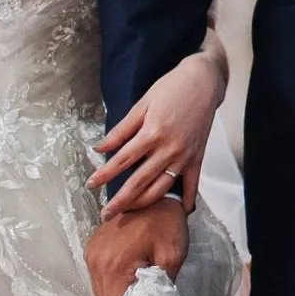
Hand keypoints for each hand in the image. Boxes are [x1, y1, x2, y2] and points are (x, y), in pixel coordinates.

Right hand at [83, 197, 186, 295]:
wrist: (156, 193)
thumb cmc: (167, 223)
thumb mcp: (172, 256)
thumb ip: (159, 287)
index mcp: (113, 265)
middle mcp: (95, 260)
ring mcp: (91, 253)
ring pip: (101, 291)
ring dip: (118, 295)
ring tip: (139, 289)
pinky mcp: (93, 248)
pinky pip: (99, 277)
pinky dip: (113, 282)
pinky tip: (130, 276)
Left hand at [89, 53, 223, 213]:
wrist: (204, 81)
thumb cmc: (171, 88)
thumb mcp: (142, 104)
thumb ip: (121, 130)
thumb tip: (99, 147)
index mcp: (152, 133)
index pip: (122, 160)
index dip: (104, 174)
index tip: (91, 184)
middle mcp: (168, 148)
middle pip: (139, 181)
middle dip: (120, 200)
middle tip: (106, 214)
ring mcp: (184, 155)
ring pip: (162, 188)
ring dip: (144, 204)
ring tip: (130, 213)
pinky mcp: (197, 157)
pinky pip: (192, 184)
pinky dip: (187, 199)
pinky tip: (180, 211)